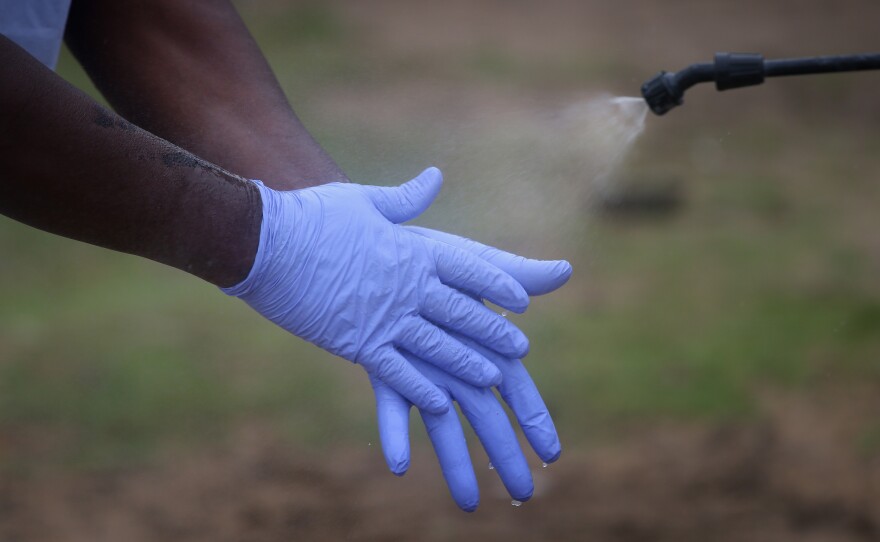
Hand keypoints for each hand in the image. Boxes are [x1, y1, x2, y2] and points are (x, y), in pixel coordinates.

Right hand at [223, 168, 532, 413]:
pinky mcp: (355, 342)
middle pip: (459, 312)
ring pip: (436, 345)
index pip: (466, 268)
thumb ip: (406, 199)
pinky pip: (395, 370)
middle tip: (519, 348)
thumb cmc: (313, 215)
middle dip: (491, 331)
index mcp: (411, 249)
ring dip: (466, 362)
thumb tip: (435, 176)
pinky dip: (419, 386)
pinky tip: (439, 401)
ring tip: (492, 378)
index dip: (495, 284)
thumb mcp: (365, 200)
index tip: (522, 299)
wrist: (266, 242)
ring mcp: (382, 317)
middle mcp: (405, 286)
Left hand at [371, 227, 571, 510]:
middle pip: (486, 418)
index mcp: (483, 344)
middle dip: (506, 454)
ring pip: (443, 425)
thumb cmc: (430, 254)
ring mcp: (423, 372)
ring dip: (456, 462)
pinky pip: (392, 407)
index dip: (535, 420)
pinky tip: (398, 464)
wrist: (373, 250)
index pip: (517, 389)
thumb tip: (566, 270)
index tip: (553, 454)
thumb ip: (514, 272)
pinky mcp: (387, 370)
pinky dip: (395, 434)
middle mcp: (456, 365)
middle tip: (524, 496)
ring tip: (469, 502)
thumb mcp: (473, 262)